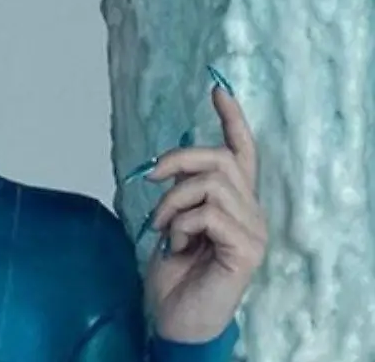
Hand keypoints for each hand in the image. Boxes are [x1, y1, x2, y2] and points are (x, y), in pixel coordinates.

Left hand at [142, 78, 266, 342]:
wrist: (174, 316)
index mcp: (233, 201)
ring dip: (173, 201)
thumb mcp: (171, 220)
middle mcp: (250, 211)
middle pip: (220, 158)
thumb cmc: (172, 272)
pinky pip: (208, 213)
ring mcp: (253, 230)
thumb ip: (179, 191)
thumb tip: (164, 162)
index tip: (217, 89)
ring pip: (209, 184)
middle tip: (152, 176)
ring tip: (165, 228)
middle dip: (179, 158)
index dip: (232, 119)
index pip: (241, 152)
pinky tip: (179, 246)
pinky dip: (181, 224)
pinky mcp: (246, 249)